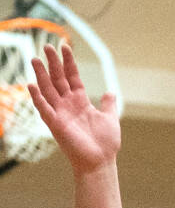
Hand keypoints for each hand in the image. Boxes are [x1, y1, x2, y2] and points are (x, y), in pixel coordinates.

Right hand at [28, 44, 120, 174]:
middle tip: (46, 45)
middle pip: (58, 79)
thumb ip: (108, 104)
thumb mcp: (110, 118)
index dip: (68, 61)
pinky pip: (44, 109)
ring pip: (48, 90)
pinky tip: (32, 85)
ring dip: (41, 75)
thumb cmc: (105, 143)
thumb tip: (110, 92)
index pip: (72, 76)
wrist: (100, 162)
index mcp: (80, 101)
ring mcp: (61, 113)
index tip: (64, 46)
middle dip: (52, 62)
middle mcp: (68, 104)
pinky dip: (38, 98)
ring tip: (35, 59)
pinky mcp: (56, 124)